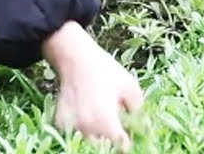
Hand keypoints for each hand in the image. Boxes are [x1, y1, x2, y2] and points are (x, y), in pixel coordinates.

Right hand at [42, 22, 143, 151]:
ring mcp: (71, 127)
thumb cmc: (107, 71)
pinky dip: (83, 129)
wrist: (76, 59)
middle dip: (112, 142)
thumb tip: (144, 130)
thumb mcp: (131, 88)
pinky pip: (75, 134)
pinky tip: (88, 112)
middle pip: (103, 149)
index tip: (131, 136)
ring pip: (88, 143)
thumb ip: (139, 112)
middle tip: (117, 126)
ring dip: (97, 136)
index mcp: (106, 120)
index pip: (121, 147)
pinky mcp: (60, 124)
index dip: (129, 143)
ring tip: (102, 116)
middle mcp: (86, 128)